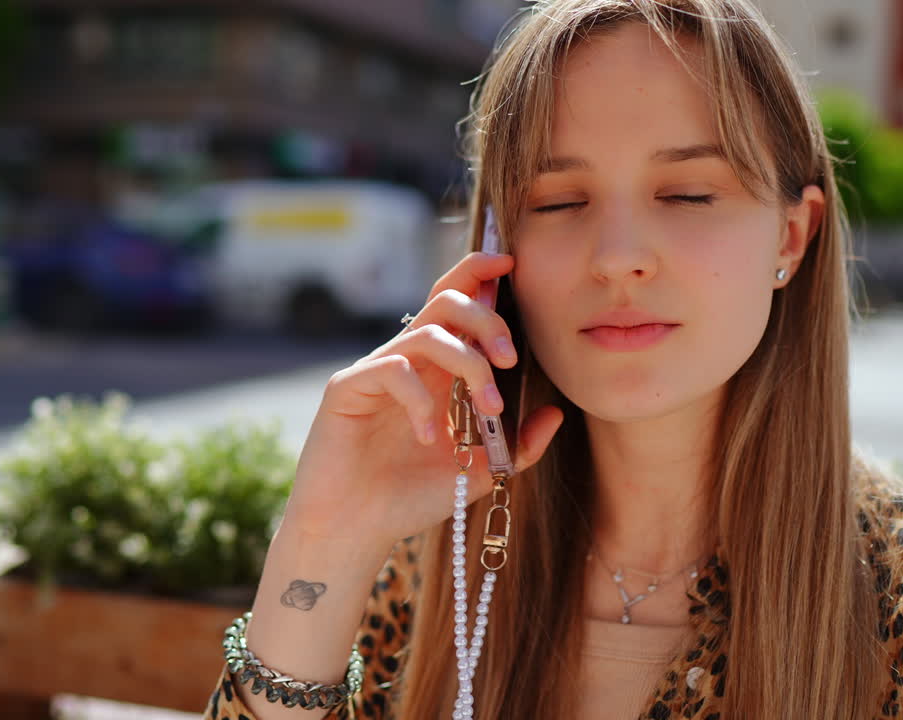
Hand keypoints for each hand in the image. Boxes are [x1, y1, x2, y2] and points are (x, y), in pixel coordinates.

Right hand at [283, 251, 564, 548]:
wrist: (354, 530)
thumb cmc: (409, 498)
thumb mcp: (479, 471)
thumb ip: (517, 445)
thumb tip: (556, 413)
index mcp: (435, 368)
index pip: (458, 303)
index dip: (480, 273)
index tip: (513, 266)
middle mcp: (406, 359)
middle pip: (447, 301)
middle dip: (487, 318)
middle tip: (511, 358)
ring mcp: (375, 370)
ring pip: (427, 331)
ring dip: (469, 363)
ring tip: (487, 410)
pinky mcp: (347, 388)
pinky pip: (392, 369)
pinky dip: (421, 400)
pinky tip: (429, 438)